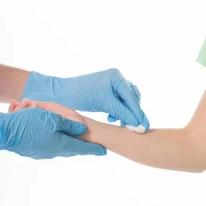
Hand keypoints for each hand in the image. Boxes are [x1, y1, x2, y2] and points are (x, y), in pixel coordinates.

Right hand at [0, 109, 105, 158]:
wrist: (3, 132)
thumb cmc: (29, 123)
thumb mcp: (53, 119)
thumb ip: (70, 125)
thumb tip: (82, 131)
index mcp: (60, 144)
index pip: (82, 148)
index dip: (93, 149)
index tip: (104, 152)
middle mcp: (52, 151)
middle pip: (69, 145)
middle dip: (75, 138)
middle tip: (88, 141)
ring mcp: (41, 152)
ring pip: (55, 140)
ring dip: (55, 128)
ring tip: (61, 123)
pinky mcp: (32, 149)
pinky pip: (43, 139)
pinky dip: (44, 129)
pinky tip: (41, 121)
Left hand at [21, 68, 149, 129]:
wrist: (61, 93)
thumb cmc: (80, 96)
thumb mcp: (104, 104)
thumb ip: (122, 113)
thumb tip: (138, 124)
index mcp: (116, 77)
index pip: (131, 98)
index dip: (138, 113)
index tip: (144, 126)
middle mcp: (117, 78)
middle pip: (132, 98)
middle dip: (133, 113)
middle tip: (136, 128)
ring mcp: (113, 83)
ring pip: (127, 101)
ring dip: (126, 112)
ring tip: (120, 123)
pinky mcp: (108, 90)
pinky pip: (120, 101)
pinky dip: (119, 110)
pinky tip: (113, 117)